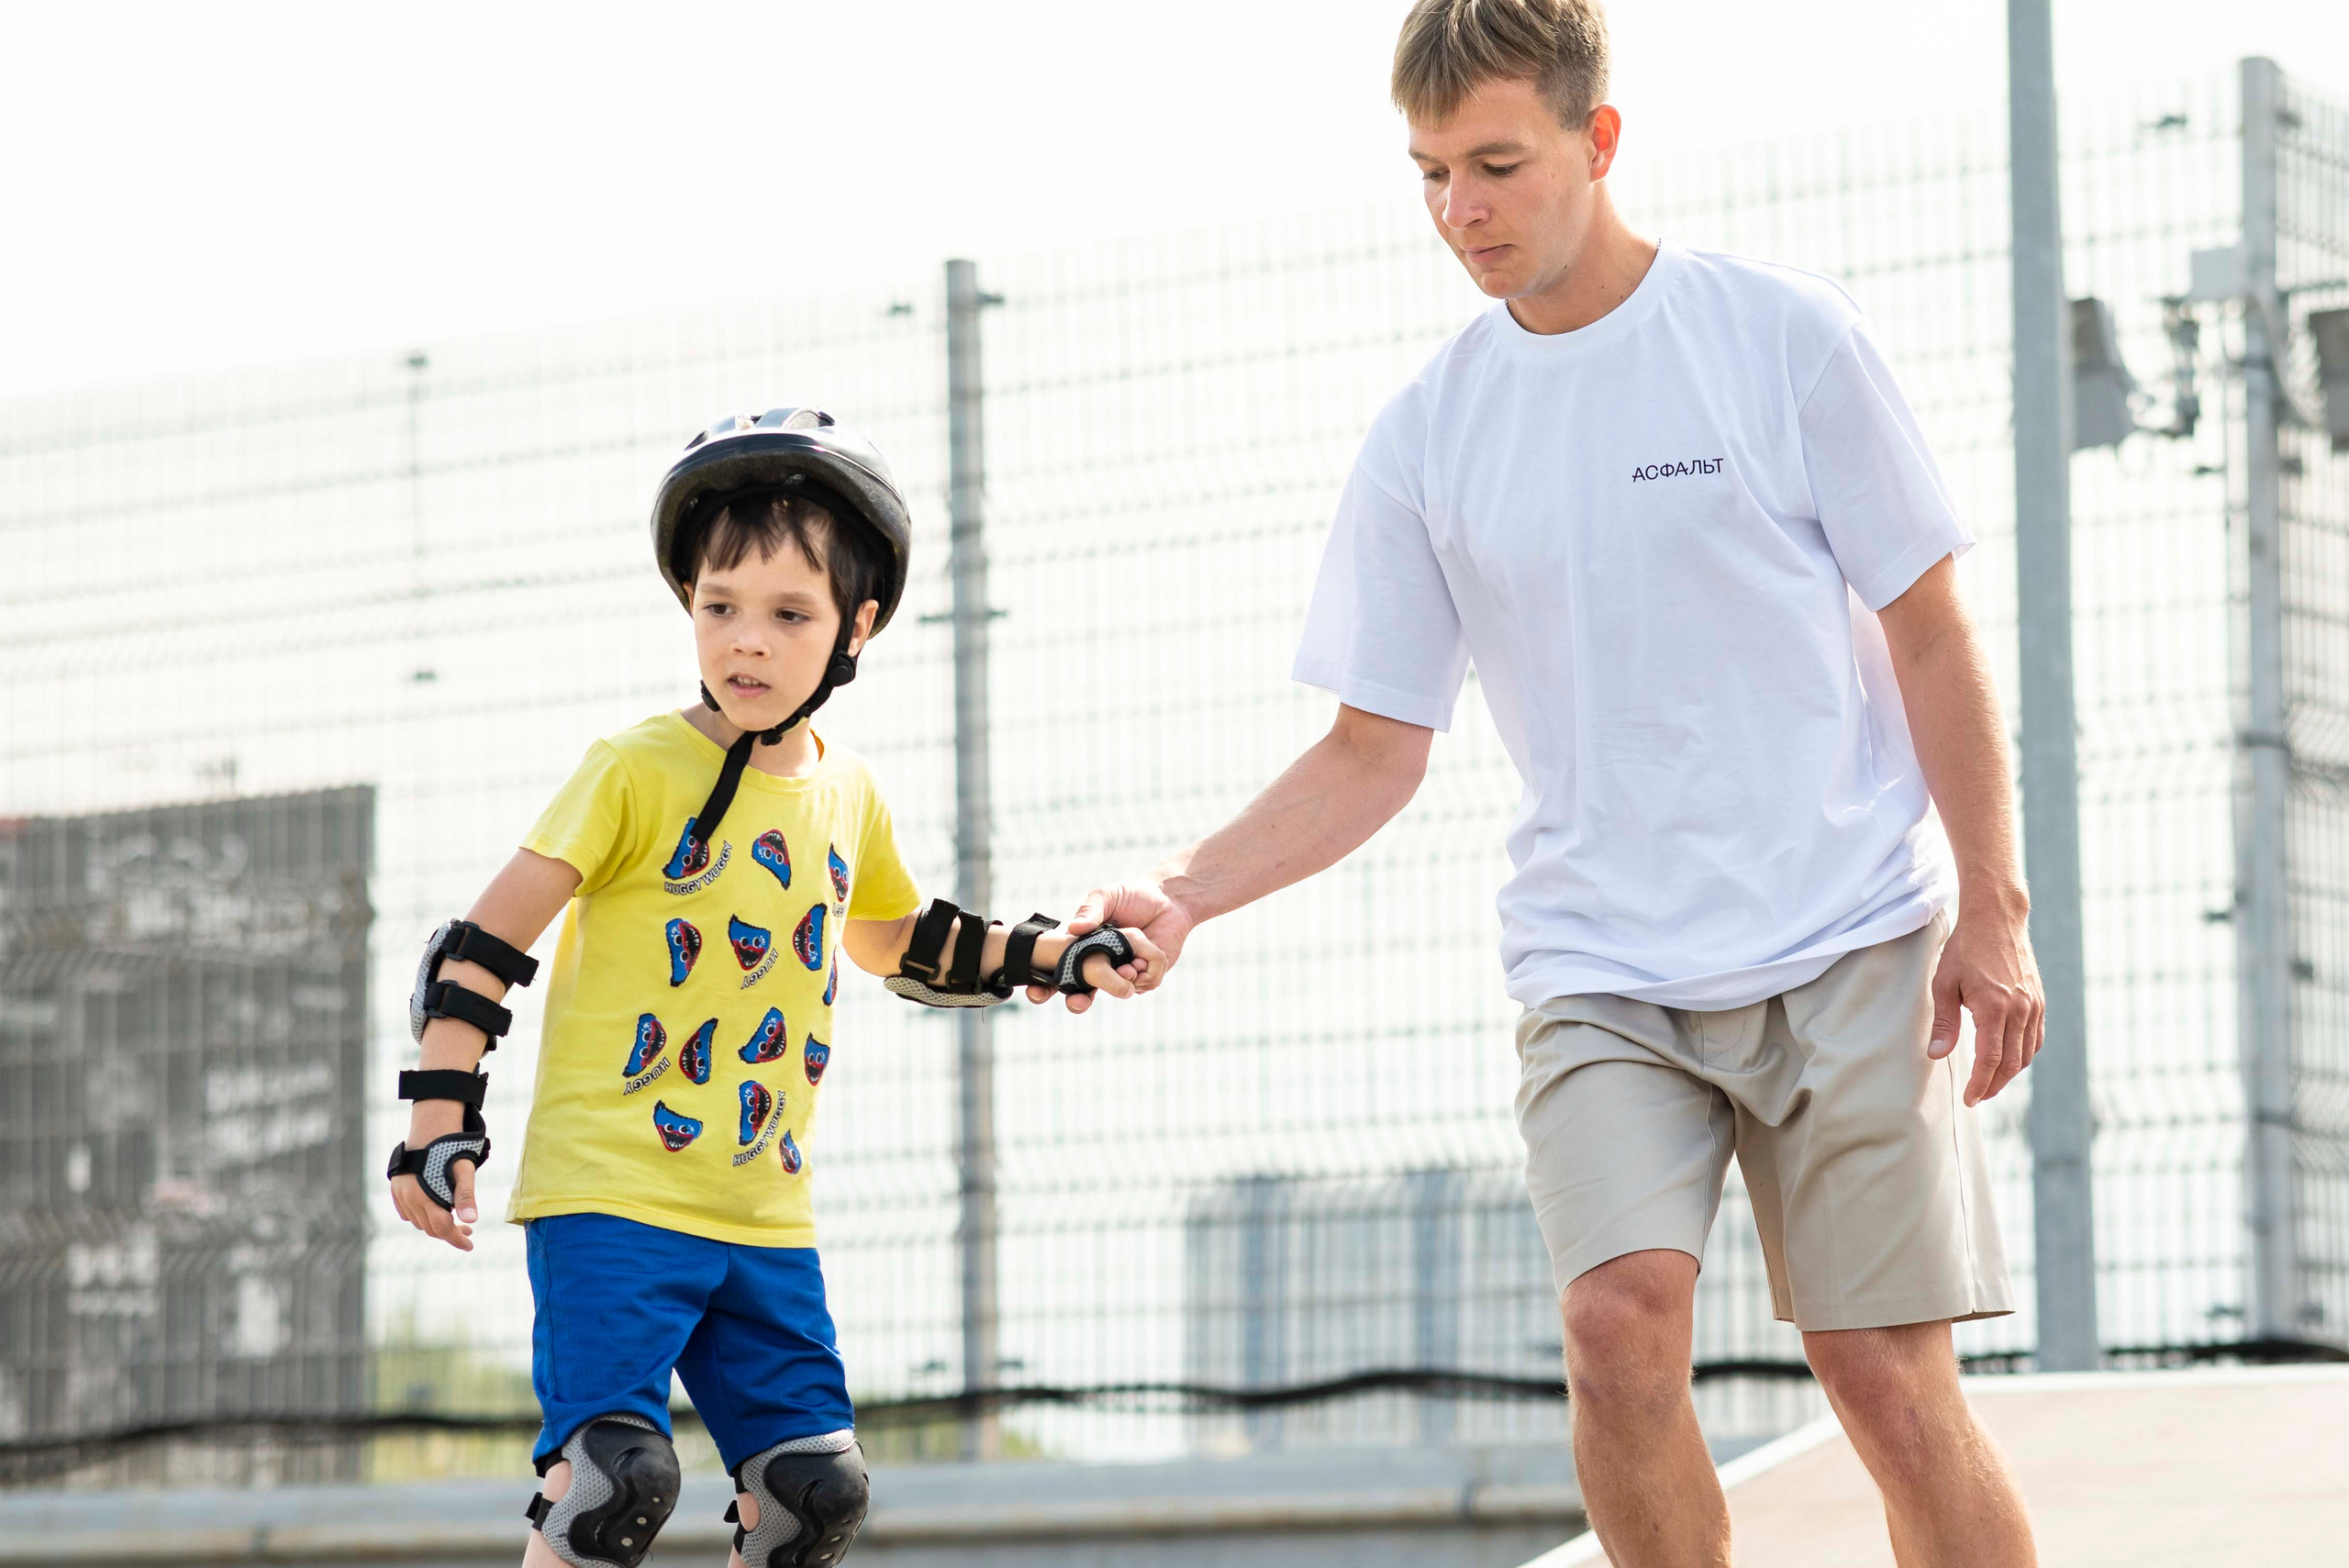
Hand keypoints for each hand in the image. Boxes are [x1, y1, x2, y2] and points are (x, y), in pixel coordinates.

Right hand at [388, 1100, 480, 1251]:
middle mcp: (410, 1198)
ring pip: (418, 1222)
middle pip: (430, 1228)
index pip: (442, 1228)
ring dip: (435, 1225)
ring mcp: (401, 1194)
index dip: (457, 1240)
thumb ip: (466, 1196)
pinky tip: (433, 1211)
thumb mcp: (464, 1170)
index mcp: (426, 1196)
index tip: (470, 1245)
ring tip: (453, 1220)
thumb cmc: (450, 1148)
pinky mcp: (397, 1188)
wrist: (430, 1128)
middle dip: (450, 1233)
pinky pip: (407, 1212)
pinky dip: (420, 1217)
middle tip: (468, 1231)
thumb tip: (472, 1221)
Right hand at [1029, 879, 1195, 1013]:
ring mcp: (1123, 973)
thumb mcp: (1106, 896)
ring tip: (1129, 965)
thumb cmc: (1132, 895)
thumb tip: (1074, 929)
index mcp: (1084, 948)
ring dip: (1118, 982)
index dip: (1044, 987)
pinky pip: (1142, 986)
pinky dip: (1143, 976)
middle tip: (1077, 1001)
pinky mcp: (1147, 976)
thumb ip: (1090, 911)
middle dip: (1076, 1002)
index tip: (1037, 993)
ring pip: (1114, 991)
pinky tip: (1145, 960)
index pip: (1058, 971)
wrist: (1170, 899)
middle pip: (1081, 994)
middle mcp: (1101, 965)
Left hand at [1928, 892, 2043, 1105]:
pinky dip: (2024, 1055)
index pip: (1991, 1059)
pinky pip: (2036, 1038)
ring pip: (2027, 1053)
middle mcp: (2019, 1010)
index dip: (1980, 1083)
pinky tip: (2010, 1061)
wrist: (1996, 920)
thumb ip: (1944, 1022)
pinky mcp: (2039, 1001)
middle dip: (1994, 1084)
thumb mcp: (1944, 983)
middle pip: (2012, 1062)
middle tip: (1978, 1097)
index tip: (1970, 1099)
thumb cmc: (1965, 950)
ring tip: (1990, 1083)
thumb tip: (1937, 1055)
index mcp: (1994, 1007)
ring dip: (2010, 1073)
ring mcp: (2033, 1005)